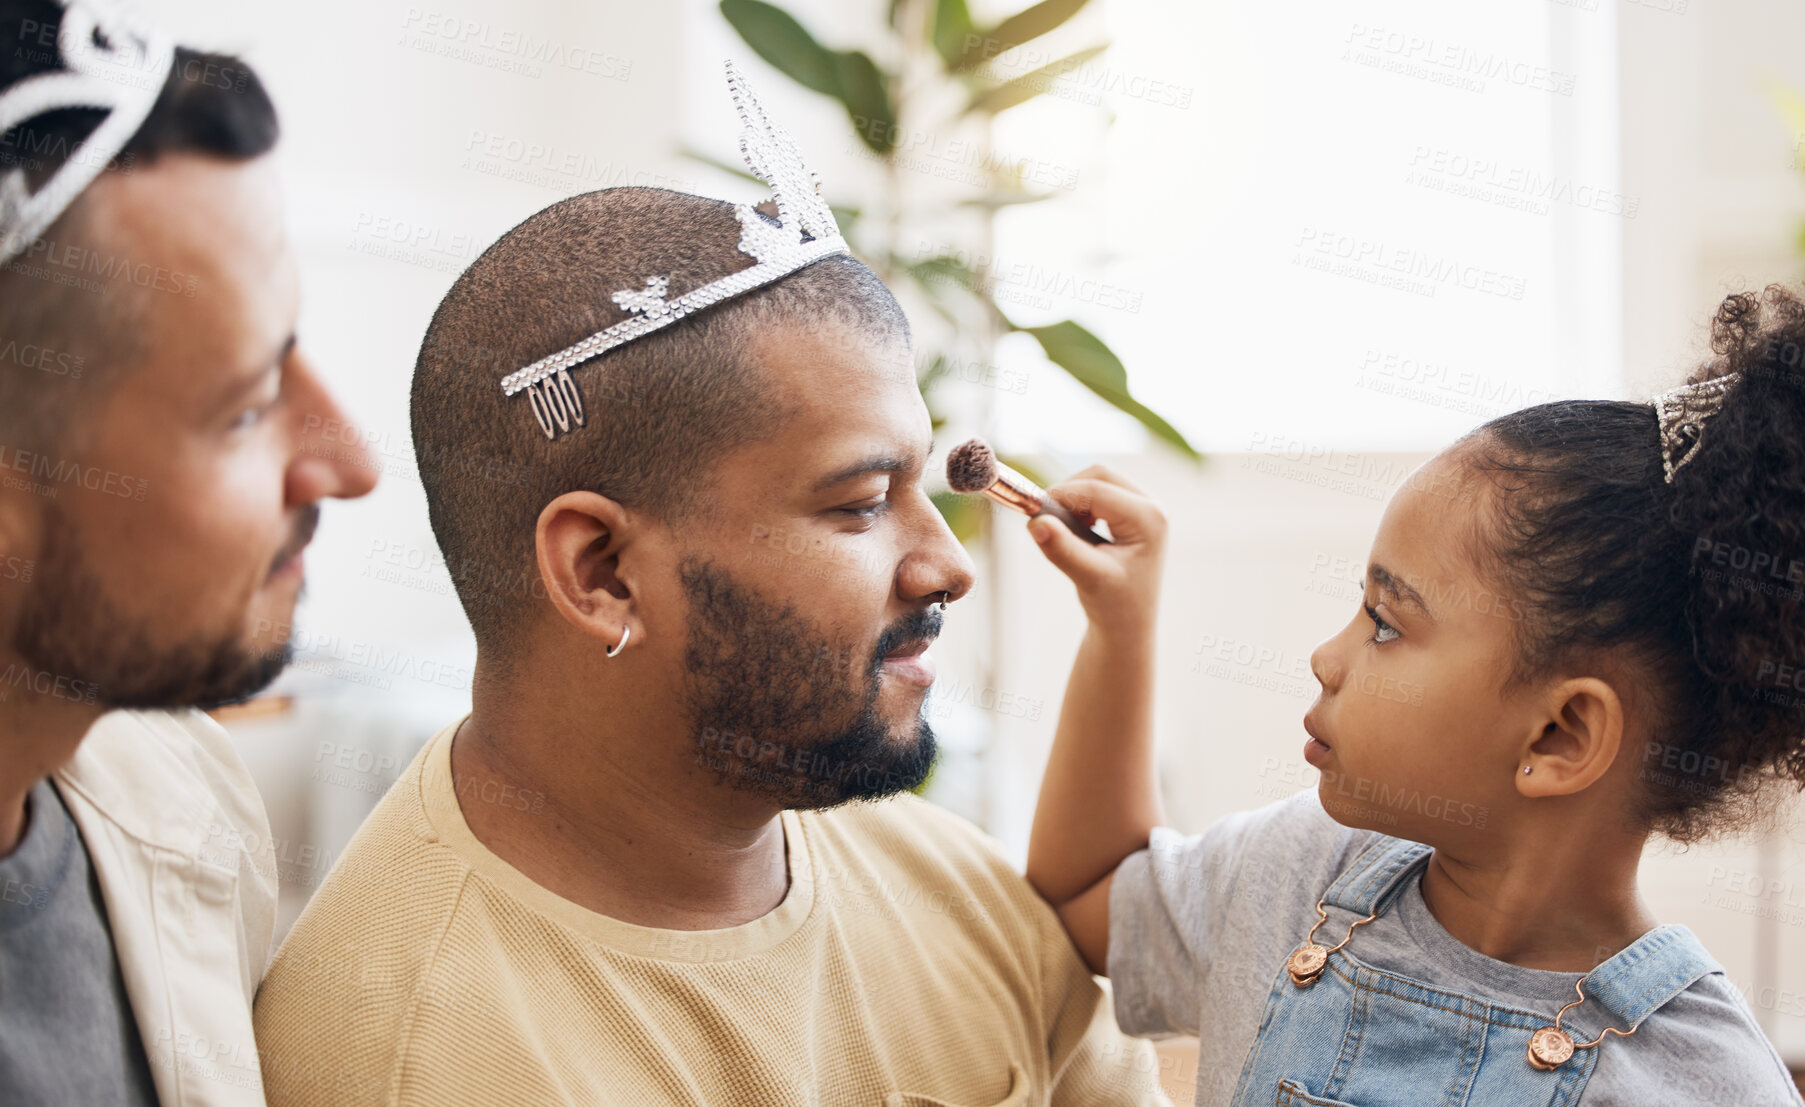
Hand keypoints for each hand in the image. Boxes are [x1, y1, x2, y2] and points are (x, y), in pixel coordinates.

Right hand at [1027, 465, 1166, 639]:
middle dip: (1068, 492)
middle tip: (1044, 518)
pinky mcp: (1132, 511)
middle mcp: (1152, 506)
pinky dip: (1079, 505)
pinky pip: (1099, 492)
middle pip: (1099, 475)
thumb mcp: (1088, 578)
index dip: (1061, 495)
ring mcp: (1144, 507)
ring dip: (1073, 499)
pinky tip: (1074, 531)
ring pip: (1097, 480)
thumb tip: (1036, 523)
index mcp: (1149, 519)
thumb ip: (1063, 549)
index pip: (1097, 490)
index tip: (1031, 511)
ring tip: (1061, 530)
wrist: (1127, 625)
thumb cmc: (1114, 605)